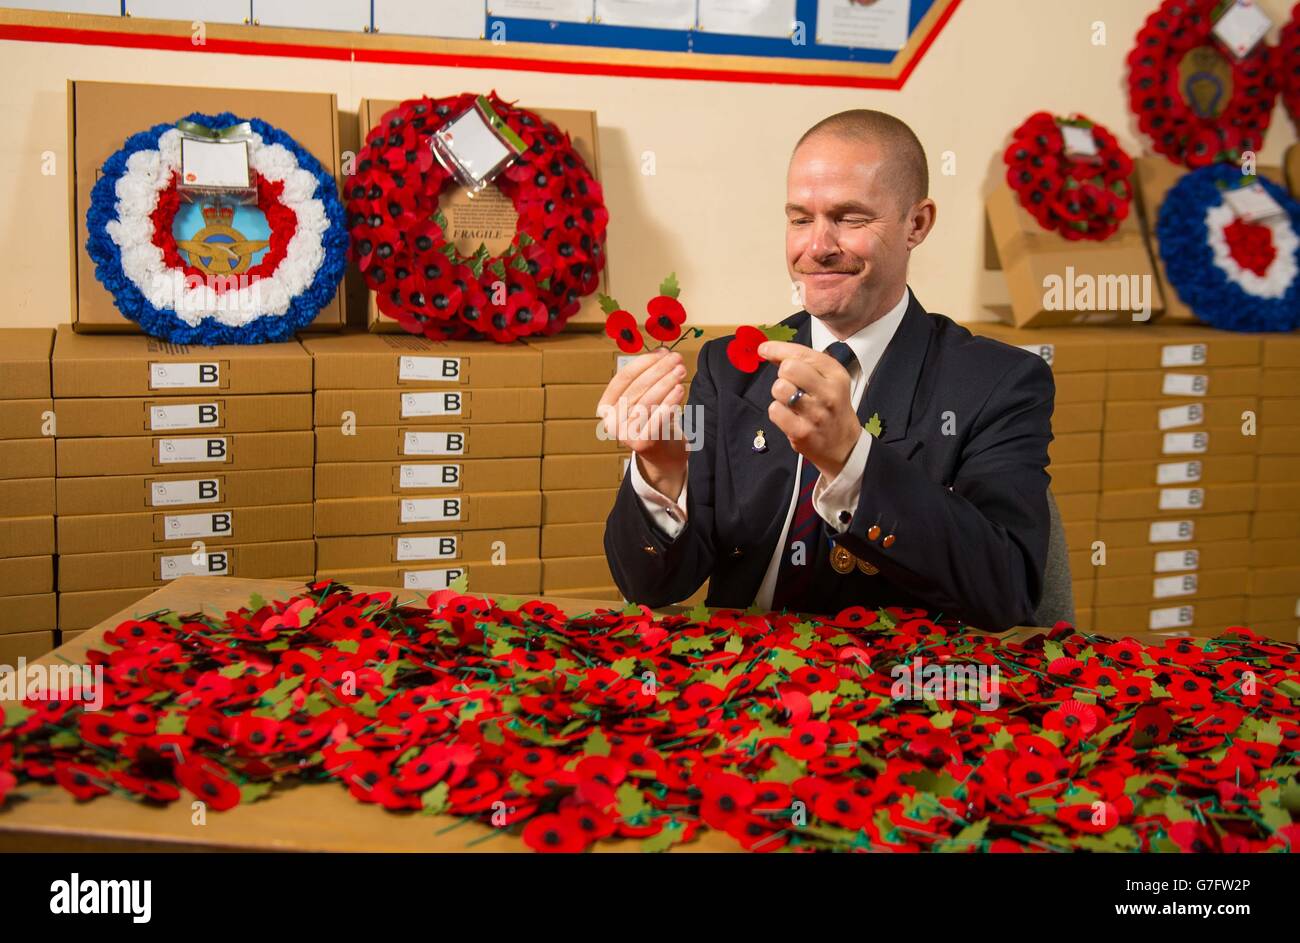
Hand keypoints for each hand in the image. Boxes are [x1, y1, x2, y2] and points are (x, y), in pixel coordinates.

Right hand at [597, 347, 687, 498]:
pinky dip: (670, 401)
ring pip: (647, 401)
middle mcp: (610, 422)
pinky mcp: (642, 444)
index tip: (662, 352)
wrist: (663, 456)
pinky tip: (680, 389)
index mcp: (605, 407)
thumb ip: (649, 377)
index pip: (623, 378)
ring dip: (666, 382)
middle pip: (636, 388)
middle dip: (658, 370)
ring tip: (680, 371)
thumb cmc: (654, 421)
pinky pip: (657, 418)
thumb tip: (662, 353)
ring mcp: (624, 435)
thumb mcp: (646, 398)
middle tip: (676, 359)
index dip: (643, 363)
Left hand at [758, 340, 860, 478]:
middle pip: (788, 368)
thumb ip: (802, 363)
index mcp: (836, 374)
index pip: (801, 353)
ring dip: (779, 393)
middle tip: (790, 384)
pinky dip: (777, 412)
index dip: (778, 349)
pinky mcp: (801, 432)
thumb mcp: (828, 380)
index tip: (765, 349)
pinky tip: (789, 416)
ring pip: (779, 388)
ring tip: (791, 402)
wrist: (843, 445)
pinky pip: (774, 410)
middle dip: (783, 374)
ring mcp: (815, 414)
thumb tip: (768, 350)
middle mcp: (828, 392)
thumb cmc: (831, 408)